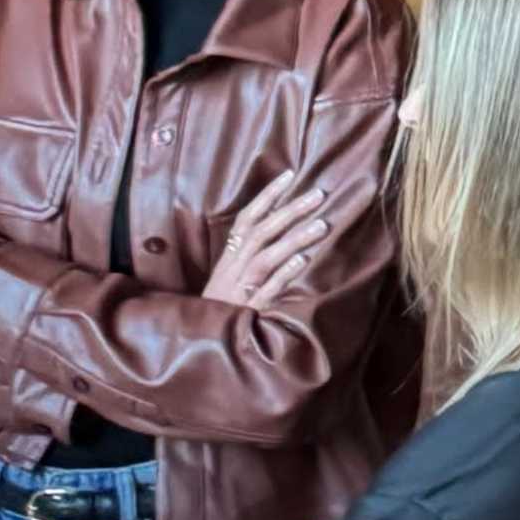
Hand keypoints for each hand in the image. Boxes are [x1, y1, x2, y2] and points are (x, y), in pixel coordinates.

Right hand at [206, 165, 341, 307]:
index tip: (290, 175)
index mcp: (228, 258)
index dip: (266, 196)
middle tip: (318, 194)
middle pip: (260, 233)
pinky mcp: (247, 312)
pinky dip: (283, 275)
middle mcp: (232, 269)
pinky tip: (303, 261)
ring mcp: (239, 290)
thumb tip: (277, 226)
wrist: (198, 344)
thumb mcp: (228, 278)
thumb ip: (247, 254)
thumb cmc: (220, 309)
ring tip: (321, 225)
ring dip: (293, 239)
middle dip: (288, 211)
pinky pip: (266, 291)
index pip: (246, 219)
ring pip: (265, 258)